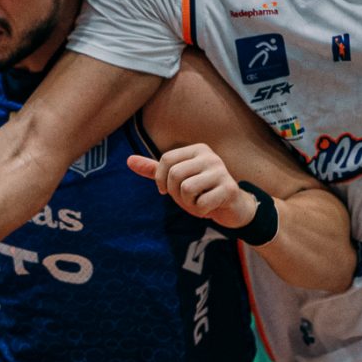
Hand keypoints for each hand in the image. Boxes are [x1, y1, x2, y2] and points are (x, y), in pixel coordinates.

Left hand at [127, 144, 254, 228]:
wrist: (233, 207)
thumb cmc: (202, 190)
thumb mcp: (177, 179)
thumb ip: (155, 170)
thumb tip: (128, 160)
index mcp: (197, 149)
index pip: (166, 160)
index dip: (161, 179)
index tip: (166, 190)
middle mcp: (210, 156)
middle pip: (174, 175)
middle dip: (175, 194)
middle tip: (188, 199)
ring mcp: (221, 171)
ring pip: (186, 189)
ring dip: (188, 204)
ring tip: (199, 202)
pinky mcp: (229, 189)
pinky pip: (201, 203)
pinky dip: (200, 211)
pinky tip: (210, 208)